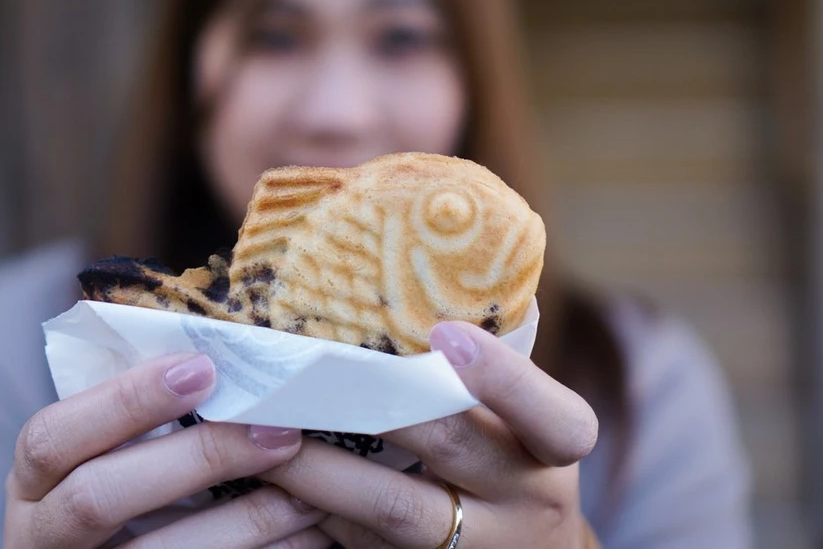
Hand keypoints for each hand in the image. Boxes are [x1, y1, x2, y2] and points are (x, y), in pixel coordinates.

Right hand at [4, 352, 325, 547]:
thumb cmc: (117, 493)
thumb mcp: (104, 456)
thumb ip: (140, 420)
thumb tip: (223, 361)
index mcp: (34, 482)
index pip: (52, 436)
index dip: (125, 400)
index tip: (203, 369)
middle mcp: (41, 536)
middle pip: (99, 497)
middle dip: (197, 459)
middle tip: (279, 433)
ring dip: (246, 522)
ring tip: (310, 495)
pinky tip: (305, 538)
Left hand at [260, 321, 598, 547]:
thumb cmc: (511, 458)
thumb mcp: (521, 422)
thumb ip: (480, 380)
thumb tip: (395, 298)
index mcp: (556, 448)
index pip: (557, 418)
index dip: (502, 377)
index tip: (443, 333)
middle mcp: (528, 501)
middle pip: (450, 446)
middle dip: (374, 401)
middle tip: (308, 366)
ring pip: (392, 509)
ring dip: (322, 467)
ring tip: (265, 427)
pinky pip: (362, 546)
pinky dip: (314, 512)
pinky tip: (269, 481)